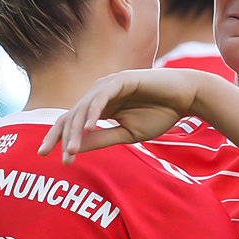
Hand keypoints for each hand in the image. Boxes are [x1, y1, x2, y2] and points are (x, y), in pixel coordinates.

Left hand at [38, 68, 213, 163]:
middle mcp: (99, 94)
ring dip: (76, 130)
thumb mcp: (127, 134)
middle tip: (57, 157)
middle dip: (61, 137)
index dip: (60, 139)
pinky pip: (101, 98)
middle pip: (70, 114)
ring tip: (72, 150)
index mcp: (99, 106)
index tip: (52, 158)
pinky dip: (93, 113)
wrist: (185, 98)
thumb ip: (102, 139)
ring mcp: (108, 84)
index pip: (71, 122)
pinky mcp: (121, 80)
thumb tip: (75, 149)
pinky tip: (88, 128)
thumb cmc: (159, 114)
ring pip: (83, 108)